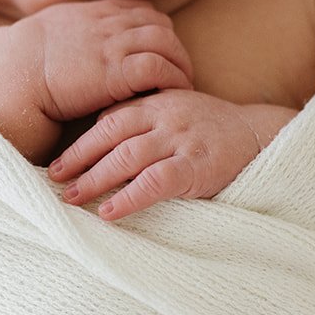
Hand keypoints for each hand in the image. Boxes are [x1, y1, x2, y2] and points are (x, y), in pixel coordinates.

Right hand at [18, 0, 193, 122]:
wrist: (7, 76)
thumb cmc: (17, 66)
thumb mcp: (44, 35)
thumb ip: (64, 34)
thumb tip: (69, 51)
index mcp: (89, 13)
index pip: (137, 9)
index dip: (153, 28)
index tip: (158, 49)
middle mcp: (105, 23)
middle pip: (158, 23)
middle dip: (173, 45)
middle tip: (178, 70)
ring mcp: (112, 44)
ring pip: (165, 41)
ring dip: (179, 63)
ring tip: (182, 86)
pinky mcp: (115, 70)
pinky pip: (158, 67)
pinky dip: (171, 78)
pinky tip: (172, 94)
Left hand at [48, 90, 295, 220]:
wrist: (261, 135)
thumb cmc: (212, 129)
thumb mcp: (176, 112)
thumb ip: (143, 120)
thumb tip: (98, 138)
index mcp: (156, 102)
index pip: (109, 119)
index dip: (80, 141)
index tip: (57, 163)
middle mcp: (165, 117)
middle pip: (110, 135)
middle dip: (78, 158)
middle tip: (53, 180)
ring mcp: (181, 139)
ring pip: (128, 157)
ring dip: (95, 179)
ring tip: (72, 198)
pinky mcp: (197, 165)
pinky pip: (156, 182)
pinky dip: (130, 198)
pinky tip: (110, 212)